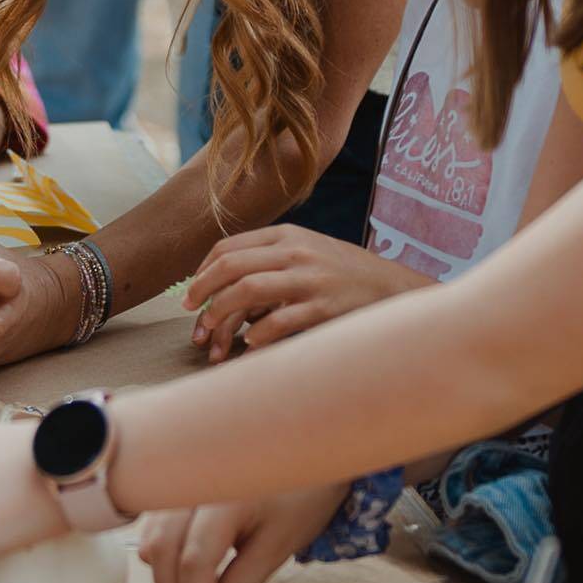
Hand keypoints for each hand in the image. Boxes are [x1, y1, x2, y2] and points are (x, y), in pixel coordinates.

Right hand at [140, 483, 347, 582]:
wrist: (304, 449)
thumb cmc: (300, 496)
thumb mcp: (277, 547)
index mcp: (225, 499)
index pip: (194, 564)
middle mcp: (194, 486)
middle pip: (164, 554)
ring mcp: (181, 483)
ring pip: (153, 540)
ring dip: (166, 581)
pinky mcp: (177, 487)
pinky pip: (154, 527)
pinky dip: (163, 557)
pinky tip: (186, 574)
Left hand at [185, 226, 426, 361]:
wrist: (392, 287)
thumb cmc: (341, 273)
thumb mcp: (306, 250)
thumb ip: (270, 257)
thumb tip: (223, 279)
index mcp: (286, 235)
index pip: (228, 247)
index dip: (202, 271)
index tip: (191, 293)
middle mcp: (295, 252)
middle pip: (231, 266)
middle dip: (203, 291)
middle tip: (191, 314)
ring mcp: (310, 279)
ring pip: (248, 290)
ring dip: (221, 313)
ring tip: (211, 334)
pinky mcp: (324, 307)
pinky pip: (278, 321)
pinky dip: (256, 336)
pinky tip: (248, 346)